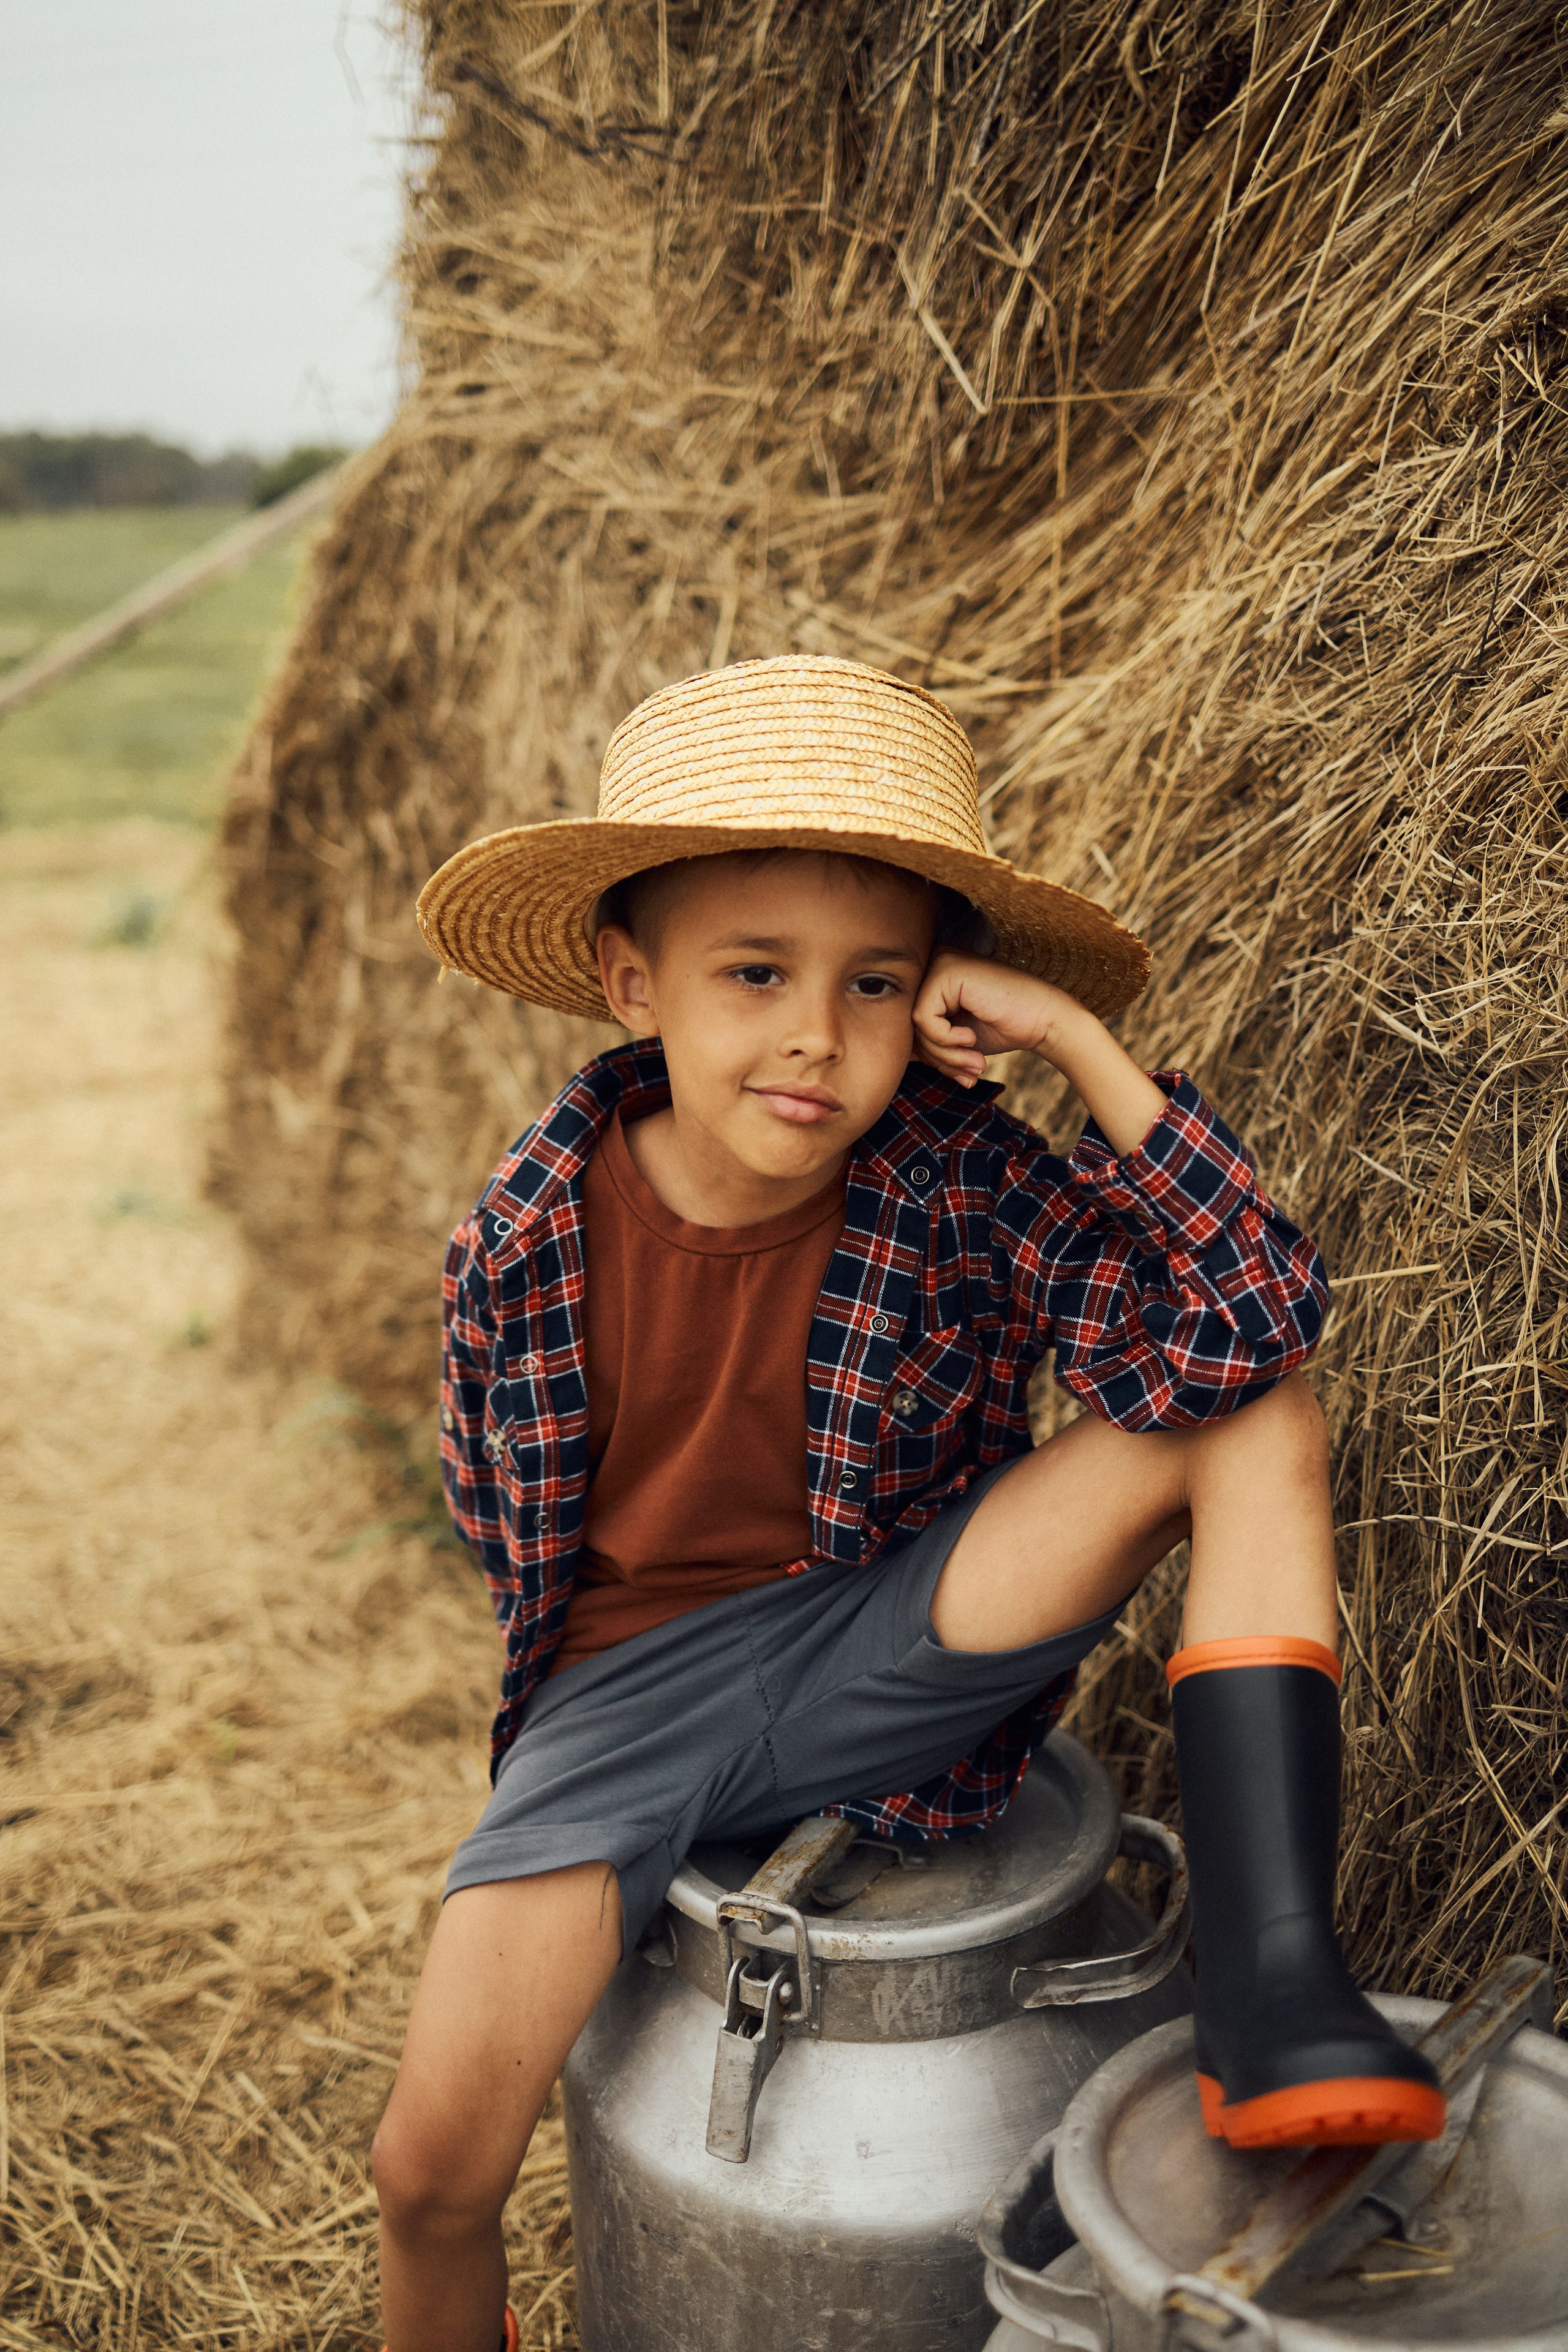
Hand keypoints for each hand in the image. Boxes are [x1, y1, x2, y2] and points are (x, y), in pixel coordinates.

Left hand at [912, 952, 1090, 1085]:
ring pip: (913, 1023)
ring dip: (944, 1054)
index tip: (960, 1075)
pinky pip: (923, 1018)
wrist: (1044, 1021)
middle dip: (938, 1058)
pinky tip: (971, 1038)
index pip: (908, 1024)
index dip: (932, 1057)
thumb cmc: (1002, 1028)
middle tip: (969, 1073)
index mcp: (933, 977)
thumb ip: (923, 1042)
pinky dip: (945, 1039)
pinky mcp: (945, 969)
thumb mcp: (953, 1041)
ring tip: (974, 1061)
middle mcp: (932, 963)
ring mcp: (938, 962)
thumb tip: (891, 1058)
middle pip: (908, 1023)